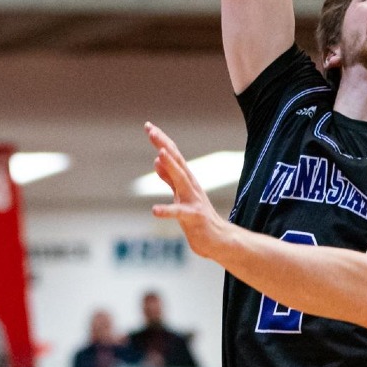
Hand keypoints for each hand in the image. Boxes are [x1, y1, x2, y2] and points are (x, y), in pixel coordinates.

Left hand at [145, 123, 234, 261]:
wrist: (218, 240)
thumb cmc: (198, 218)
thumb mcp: (180, 194)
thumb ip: (169, 178)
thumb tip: (157, 160)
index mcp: (186, 180)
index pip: (173, 155)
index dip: (161, 140)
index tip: (149, 126)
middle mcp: (191, 186)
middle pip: (177, 161)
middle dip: (163, 144)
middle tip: (151, 129)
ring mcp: (193, 200)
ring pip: (181, 180)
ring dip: (171, 166)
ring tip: (160, 154)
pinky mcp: (194, 217)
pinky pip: (179, 213)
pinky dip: (167, 210)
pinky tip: (154, 211)